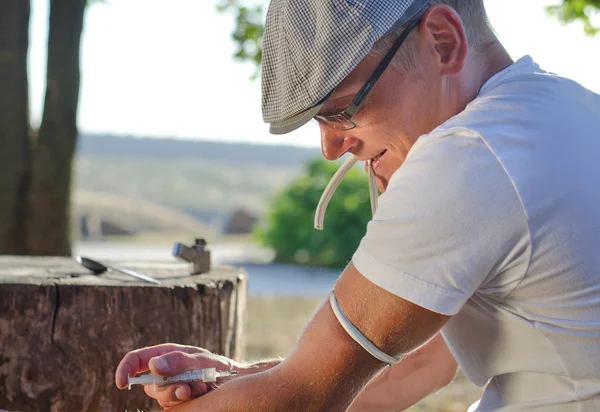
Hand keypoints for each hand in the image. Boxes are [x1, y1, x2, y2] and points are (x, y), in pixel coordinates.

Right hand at [115, 343, 238, 409]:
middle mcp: (163, 371)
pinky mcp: (176, 401)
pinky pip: (172, 405)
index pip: (136, 360)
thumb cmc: (216, 366)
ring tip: (200, 386)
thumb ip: (178, 361)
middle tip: (187, 388)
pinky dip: (186, 401)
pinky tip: (200, 392)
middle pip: (148, 384)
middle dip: (166, 389)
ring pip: (161, 397)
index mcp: (165, 355)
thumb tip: (153, 365)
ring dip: (179, 394)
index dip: (125, 370)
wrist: (232, 382)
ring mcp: (169, 387)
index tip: (122, 383)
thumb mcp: (200, 359)